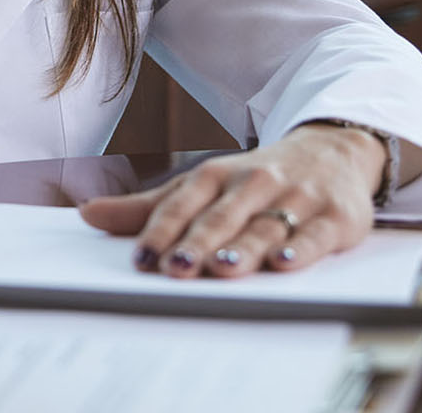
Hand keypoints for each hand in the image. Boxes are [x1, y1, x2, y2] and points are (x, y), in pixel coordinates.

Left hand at [78, 124, 387, 277]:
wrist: (332, 151)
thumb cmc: (254, 180)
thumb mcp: (202, 187)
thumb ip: (149, 208)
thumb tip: (87, 215)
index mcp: (215, 175)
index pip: (182, 204)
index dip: (160, 230)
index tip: (140, 259)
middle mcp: (253, 183)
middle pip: (220, 217)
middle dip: (197, 243)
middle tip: (176, 269)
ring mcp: (295, 198)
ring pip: (265, 226)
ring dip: (243, 248)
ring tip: (222, 267)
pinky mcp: (334, 216)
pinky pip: (315, 235)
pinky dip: (300, 249)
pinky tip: (284, 263)